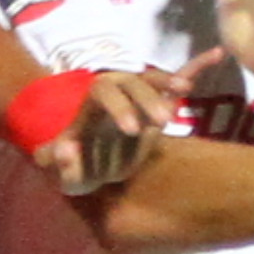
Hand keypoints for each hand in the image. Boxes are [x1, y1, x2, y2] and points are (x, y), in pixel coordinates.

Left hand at [32, 70, 173, 193]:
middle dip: (147, 99)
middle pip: (131, 82)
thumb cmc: (79, 167)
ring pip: (150, 80)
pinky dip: (177, 81)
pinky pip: (165, 87)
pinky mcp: (153, 104)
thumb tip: (64, 152)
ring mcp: (134, 96)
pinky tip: (189, 83)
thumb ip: (64, 166)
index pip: (103, 92)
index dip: (119, 106)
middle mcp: (114, 93)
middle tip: (163, 122)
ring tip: (184, 91)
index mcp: (91, 105)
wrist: (93, 164)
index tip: (132, 130)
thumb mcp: (67, 174)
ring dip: (166, 83)